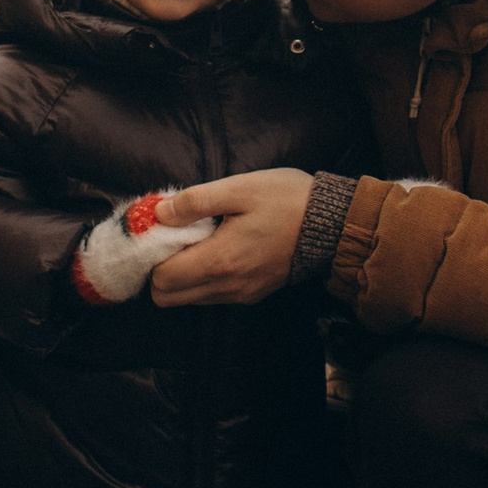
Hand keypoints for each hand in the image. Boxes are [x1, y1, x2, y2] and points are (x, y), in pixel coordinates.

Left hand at [149, 169, 312, 304]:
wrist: (334, 225)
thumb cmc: (287, 200)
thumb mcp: (239, 188)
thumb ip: (195, 202)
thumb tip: (159, 214)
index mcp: (220, 261)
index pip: (161, 281)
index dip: (153, 256)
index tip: (161, 231)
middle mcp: (228, 287)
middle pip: (168, 297)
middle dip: (161, 269)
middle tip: (174, 236)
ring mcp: (241, 294)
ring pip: (189, 298)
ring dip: (182, 274)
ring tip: (197, 239)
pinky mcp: (252, 294)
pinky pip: (212, 295)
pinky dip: (202, 277)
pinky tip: (216, 247)